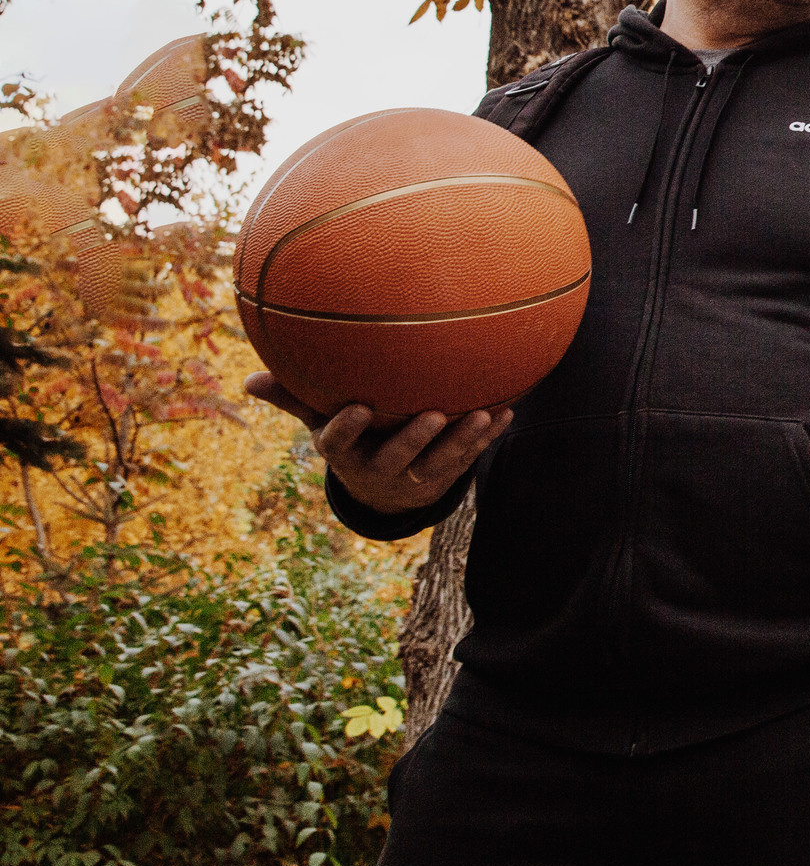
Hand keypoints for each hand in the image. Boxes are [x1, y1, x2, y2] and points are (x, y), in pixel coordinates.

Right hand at [245, 372, 506, 514]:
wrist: (381, 487)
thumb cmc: (349, 436)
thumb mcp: (318, 420)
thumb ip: (292, 397)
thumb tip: (247, 379)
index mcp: (345, 454)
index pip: (340, 443)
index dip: (348, 429)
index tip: (359, 408)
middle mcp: (379, 469)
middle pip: (398, 459)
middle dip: (415, 440)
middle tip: (434, 414)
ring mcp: (415, 477)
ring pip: (441, 464)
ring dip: (463, 441)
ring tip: (484, 415)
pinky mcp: (444, 476)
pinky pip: (468, 459)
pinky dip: (486, 438)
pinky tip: (506, 413)